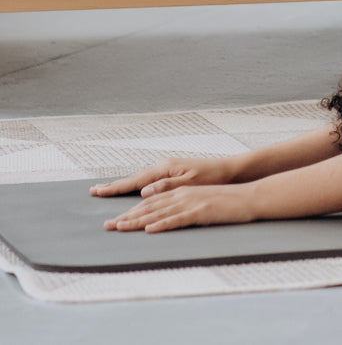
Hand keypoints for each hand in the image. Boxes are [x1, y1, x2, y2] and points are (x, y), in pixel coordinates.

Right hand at [90, 157, 238, 198]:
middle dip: (114, 186)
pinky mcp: (174, 175)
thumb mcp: (190, 182)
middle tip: (94, 192)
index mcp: (164, 170)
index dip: (115, 188)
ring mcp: (168, 170)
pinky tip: (135, 189)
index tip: (97, 192)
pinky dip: (138, 186)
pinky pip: (150, 181)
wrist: (230, 170)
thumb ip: (166, 186)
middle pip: (133, 180)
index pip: (134, 181)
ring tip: (108, 191)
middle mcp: (163, 168)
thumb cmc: (212, 177)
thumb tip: (144, 191)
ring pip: (140, 180)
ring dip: (124, 187)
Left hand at [104, 183, 257, 232]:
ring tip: (119, 228)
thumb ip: (184, 206)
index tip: (116, 220)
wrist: (251, 196)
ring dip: (137, 221)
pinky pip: (178, 219)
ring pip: (158, 212)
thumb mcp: (202, 200)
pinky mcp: (201, 211)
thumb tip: (167, 217)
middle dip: (126, 216)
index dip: (131, 211)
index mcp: (181, 191)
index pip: (151, 202)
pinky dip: (162, 224)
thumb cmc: (229, 201)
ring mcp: (191, 202)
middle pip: (149, 207)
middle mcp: (182, 194)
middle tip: (107, 226)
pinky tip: (150, 230)